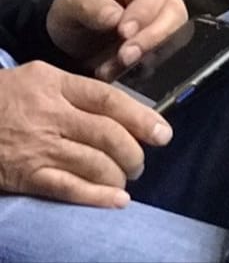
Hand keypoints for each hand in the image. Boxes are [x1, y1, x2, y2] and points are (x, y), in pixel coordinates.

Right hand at [0, 61, 171, 207]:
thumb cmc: (3, 97)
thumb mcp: (38, 77)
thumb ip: (76, 90)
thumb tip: (120, 109)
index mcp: (55, 85)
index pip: (109, 100)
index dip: (142, 118)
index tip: (163, 133)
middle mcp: (50, 115)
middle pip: (108, 135)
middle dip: (134, 152)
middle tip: (141, 161)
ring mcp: (37, 147)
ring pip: (94, 162)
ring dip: (119, 175)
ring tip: (126, 179)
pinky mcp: (25, 175)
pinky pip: (68, 187)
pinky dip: (97, 196)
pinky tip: (117, 201)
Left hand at [46, 0, 187, 79]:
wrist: (70, 39)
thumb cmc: (72, 13)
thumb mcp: (69, 5)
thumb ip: (89, 7)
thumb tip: (115, 17)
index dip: (144, 9)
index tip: (124, 32)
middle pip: (173, 11)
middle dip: (151, 37)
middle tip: (126, 57)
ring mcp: (165, 15)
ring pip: (176, 34)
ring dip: (150, 54)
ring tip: (119, 67)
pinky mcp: (165, 39)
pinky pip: (168, 53)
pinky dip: (147, 66)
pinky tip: (125, 73)